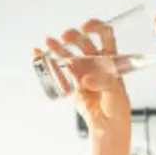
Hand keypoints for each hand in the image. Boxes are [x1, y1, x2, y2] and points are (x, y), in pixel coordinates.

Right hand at [33, 19, 131, 137]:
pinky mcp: (70, 84)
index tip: (85, 28)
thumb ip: (104, 83)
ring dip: (59, 47)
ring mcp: (81, 72)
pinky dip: (47, 61)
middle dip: (74, 37)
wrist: (107, 126)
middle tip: (66, 38)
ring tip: (50, 42)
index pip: (105, 36)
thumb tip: (86, 78)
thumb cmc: (117, 108)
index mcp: (110, 61)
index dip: (96, 27)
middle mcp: (95, 63)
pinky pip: (57, 71)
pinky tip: (38, 53)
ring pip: (68, 54)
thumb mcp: (116, 94)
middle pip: (84, 43)